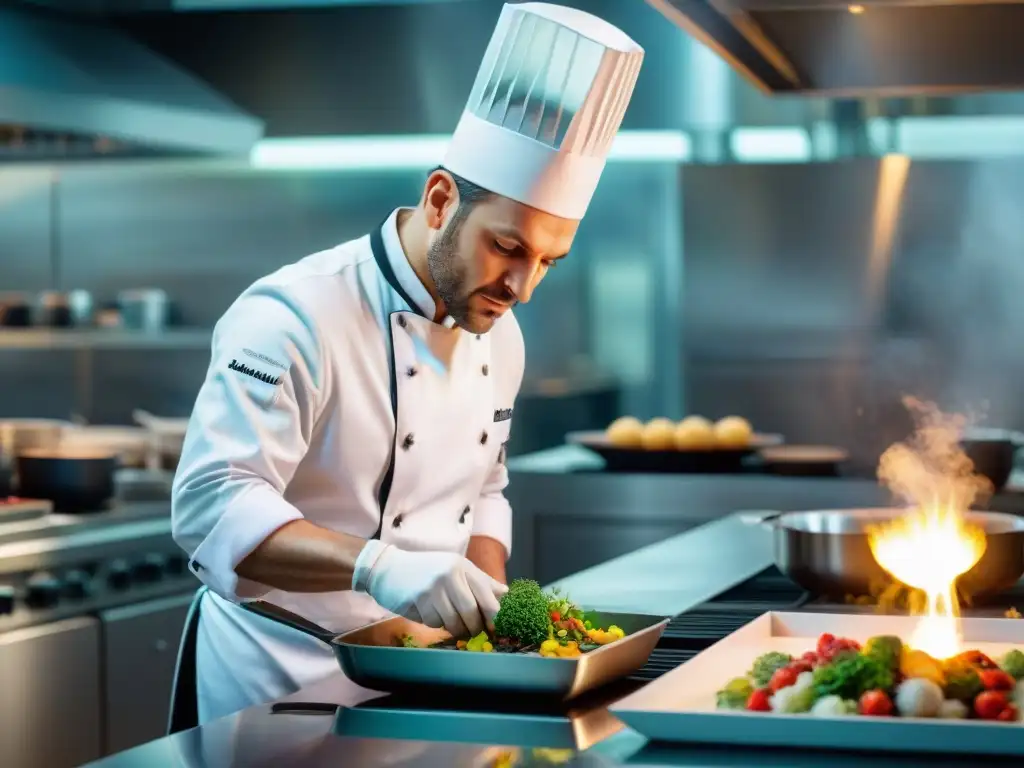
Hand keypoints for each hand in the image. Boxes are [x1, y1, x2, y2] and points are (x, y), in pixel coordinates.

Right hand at [352, 541, 507, 636]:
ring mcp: (432, 587)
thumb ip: (482, 582)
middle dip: (473, 628)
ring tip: (448, 619)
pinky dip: (434, 623)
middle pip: (471, 614)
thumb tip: (507, 594)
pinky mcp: (416, 600)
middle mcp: (450, 574)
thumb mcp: (456, 568)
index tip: (496, 629)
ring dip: (453, 627)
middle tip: (472, 632)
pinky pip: (433, 623)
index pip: (488, 597)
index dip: (495, 617)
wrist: (387, 567)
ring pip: (452, 622)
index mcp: (463, 566)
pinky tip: (427, 612)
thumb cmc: (427, 569)